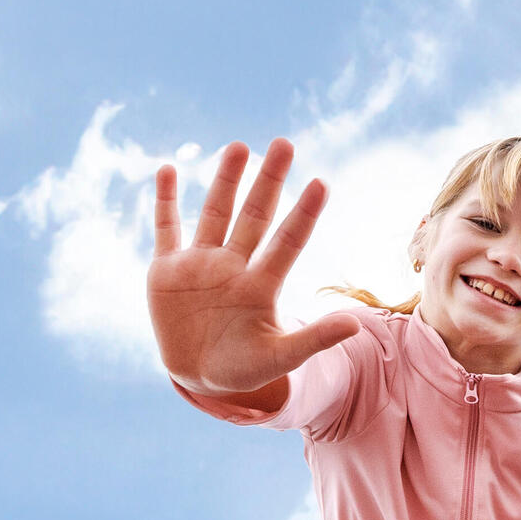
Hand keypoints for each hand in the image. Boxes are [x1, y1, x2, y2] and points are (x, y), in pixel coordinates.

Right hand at [148, 139, 363, 400]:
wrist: (200, 375)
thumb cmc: (245, 368)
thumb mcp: (279, 357)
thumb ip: (314, 339)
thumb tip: (356, 326)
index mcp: (262, 285)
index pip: (287, 242)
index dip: (303, 214)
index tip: (320, 183)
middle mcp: (234, 265)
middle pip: (254, 216)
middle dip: (269, 181)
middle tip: (284, 144)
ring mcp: (200, 264)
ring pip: (215, 213)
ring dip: (225, 181)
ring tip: (240, 147)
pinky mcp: (166, 271)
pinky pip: (166, 229)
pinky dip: (164, 201)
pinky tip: (168, 170)